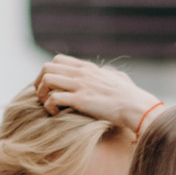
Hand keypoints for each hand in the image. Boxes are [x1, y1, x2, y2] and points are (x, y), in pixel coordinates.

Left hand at [33, 56, 159, 134]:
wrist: (136, 106)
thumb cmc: (130, 96)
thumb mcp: (118, 79)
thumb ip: (109, 74)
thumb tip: (110, 74)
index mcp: (87, 68)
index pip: (57, 60)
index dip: (48, 72)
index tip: (50, 88)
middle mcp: (81, 73)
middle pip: (47, 67)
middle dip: (39, 83)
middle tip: (42, 97)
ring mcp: (80, 85)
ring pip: (47, 79)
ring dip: (41, 93)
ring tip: (47, 106)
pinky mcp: (80, 100)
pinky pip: (54, 98)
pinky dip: (49, 106)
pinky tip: (55, 114)